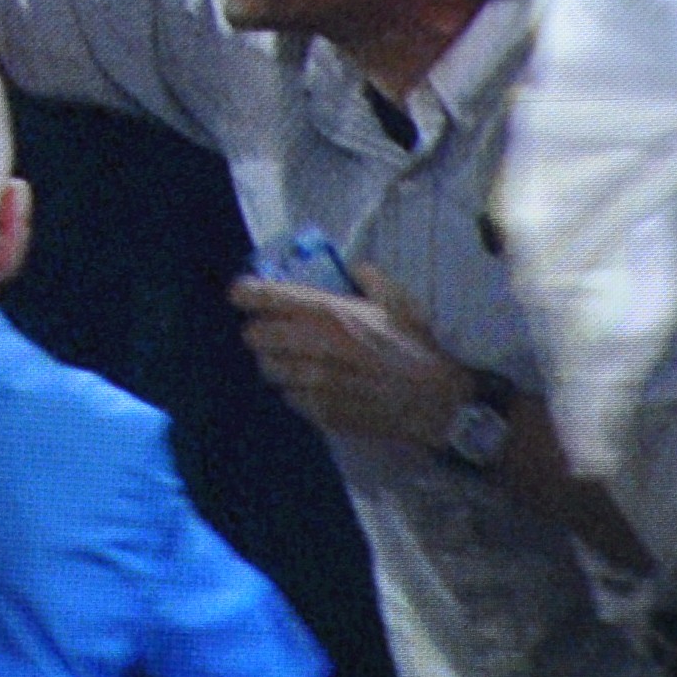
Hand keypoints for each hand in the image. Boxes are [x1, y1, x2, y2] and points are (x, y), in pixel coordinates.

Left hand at [230, 262, 471, 447]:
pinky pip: (286, 396)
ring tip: (298, 360)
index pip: (270, 298)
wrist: (436, 403)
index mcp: (334, 314)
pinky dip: (294, 390)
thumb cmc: (419, 351)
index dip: (247, 294)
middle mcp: (316, 346)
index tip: (240, 293)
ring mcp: (313, 382)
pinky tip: (315, 386)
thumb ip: (374, 281)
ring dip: (275, 362)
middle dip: (260, 331)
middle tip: (275, 332)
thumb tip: (356, 266)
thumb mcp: (402, 305)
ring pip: (266, 368)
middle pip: (255, 335)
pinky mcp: (317, 410)